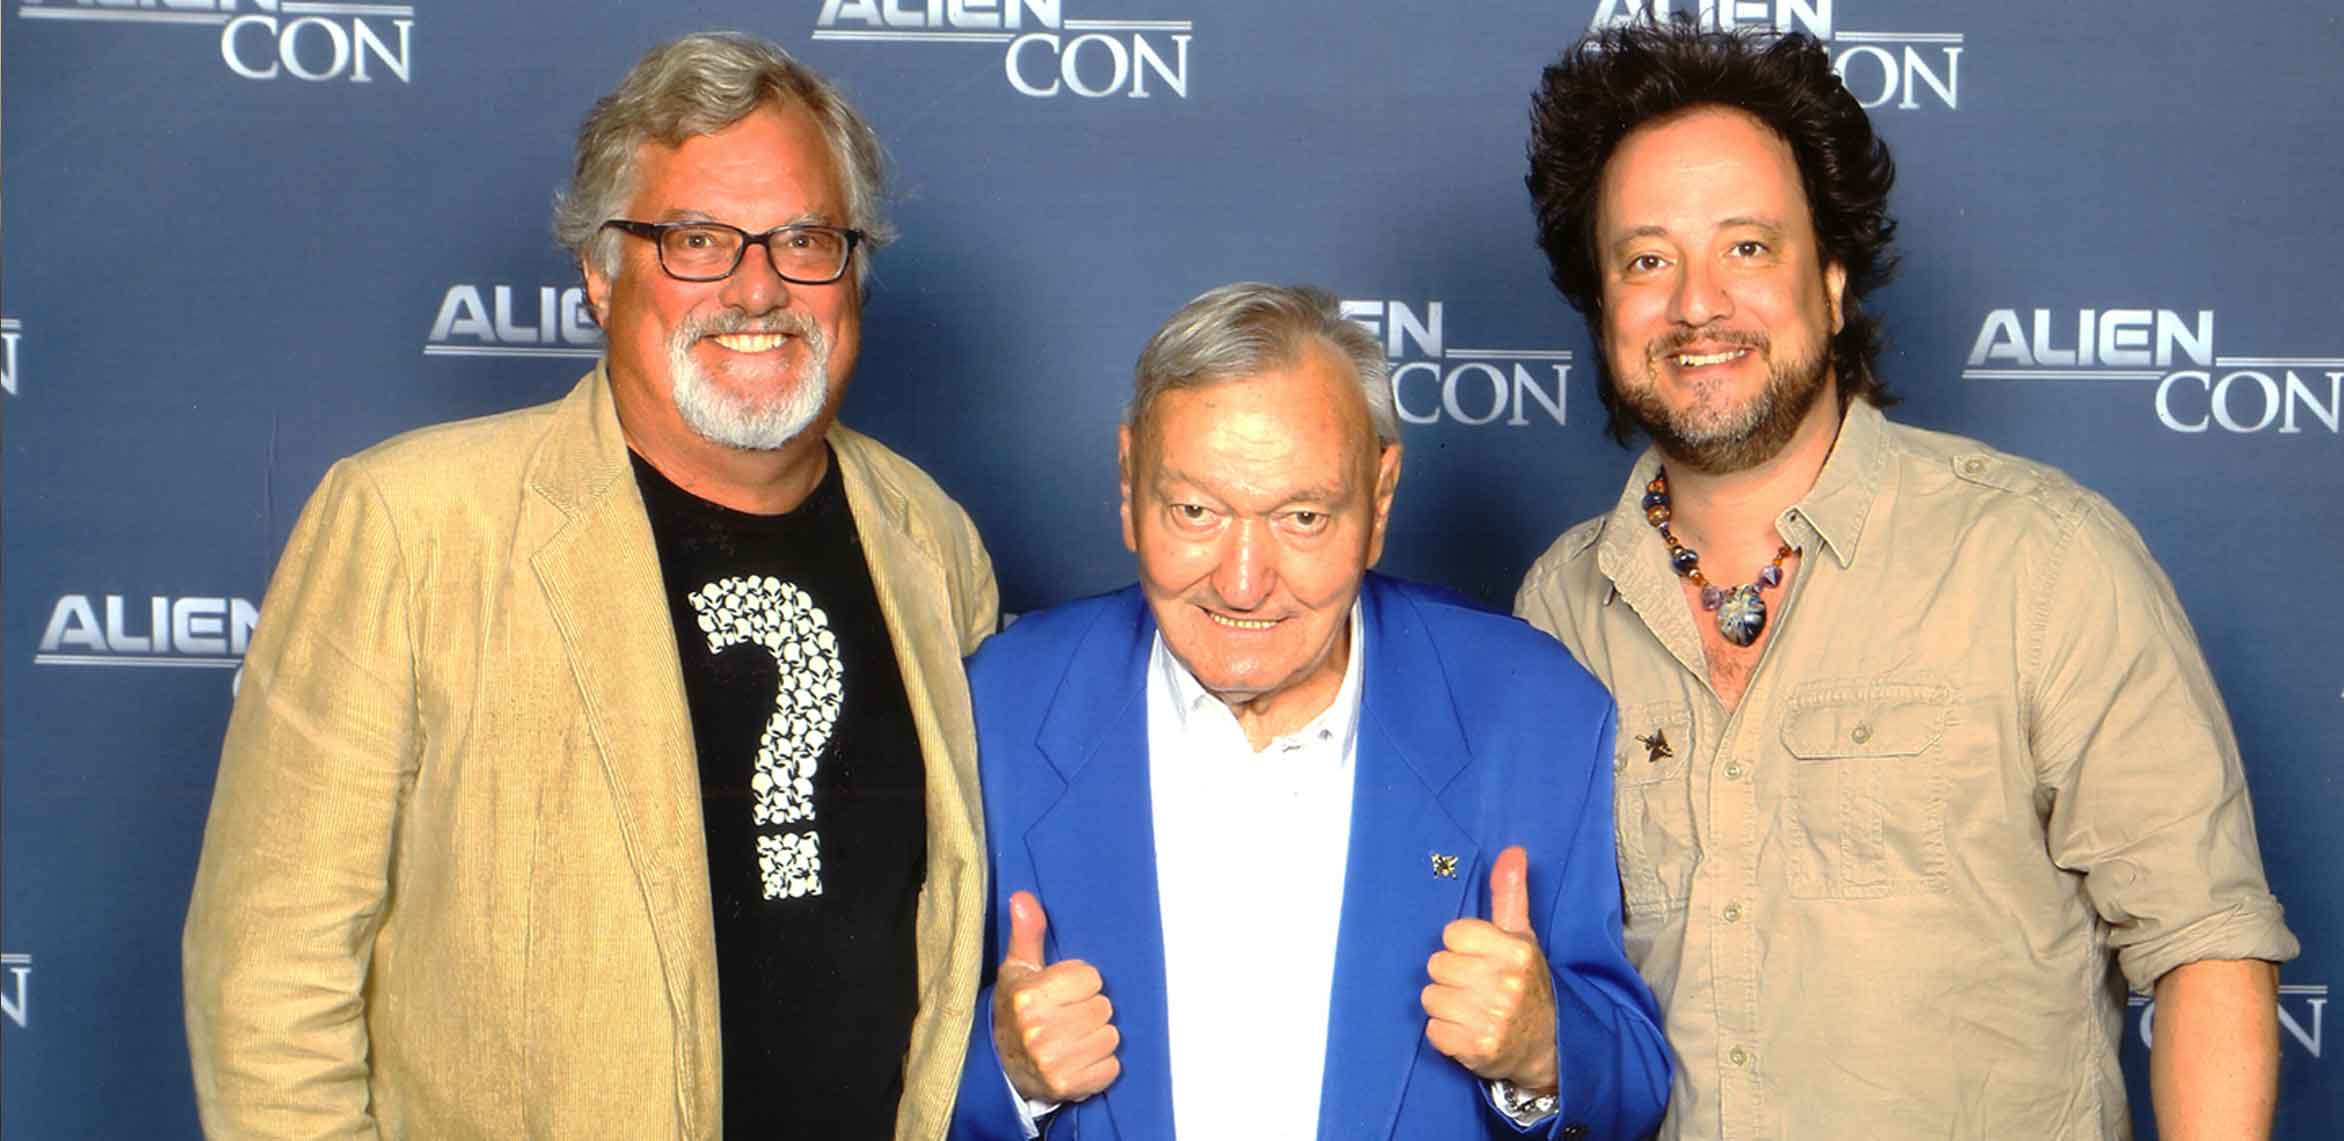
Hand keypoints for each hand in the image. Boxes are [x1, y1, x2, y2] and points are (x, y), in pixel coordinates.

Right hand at [993, 891, 1120, 1103]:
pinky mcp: (1068, 1086)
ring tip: (1071, 1040)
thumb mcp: (1018, 970)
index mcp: (1029, 996)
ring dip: (1096, 1038)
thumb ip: (1027, 933)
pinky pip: (1111, 1067)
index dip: (1079, 984)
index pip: (1091, 977)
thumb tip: (1023, 896)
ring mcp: (1053, 1061)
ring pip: (1111, 1036)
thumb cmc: (1015, 1011)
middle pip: (1104, 1007)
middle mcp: (1039, 1030)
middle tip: (1066, 1018)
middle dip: (1089, 1010)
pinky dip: (1100, 1066)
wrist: (1001, 1067)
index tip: (1062, 993)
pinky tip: (1078, 1061)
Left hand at [1421, 846, 1559, 1093]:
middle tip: (1476, 987)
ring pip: (1431, 997)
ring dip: (1446, 1006)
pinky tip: (1468, 1031)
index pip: (1452, 934)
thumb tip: (1513, 851)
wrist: (1550, 1047)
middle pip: (1437, 965)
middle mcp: (1505, 984)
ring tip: (1472, 1010)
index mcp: (1515, 951)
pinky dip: (1446, 1034)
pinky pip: (1433, 1030)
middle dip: (1452, 976)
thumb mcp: (1523, 938)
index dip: (1462, 947)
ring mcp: (1492, 1018)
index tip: (1480, 959)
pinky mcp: (1477, 1048)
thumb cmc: (1528, 985)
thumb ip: (1511, 895)